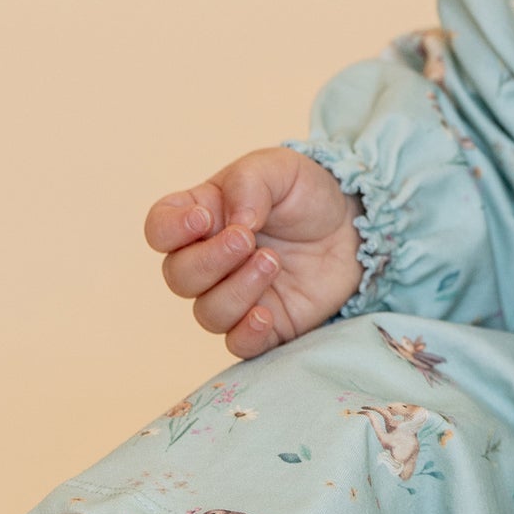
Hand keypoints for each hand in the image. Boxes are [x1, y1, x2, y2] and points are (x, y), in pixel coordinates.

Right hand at [144, 148, 363, 357]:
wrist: (353, 223)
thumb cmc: (306, 193)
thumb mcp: (279, 169)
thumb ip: (249, 185)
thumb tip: (235, 222)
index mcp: (202, 215)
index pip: (159, 229)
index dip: (170, 230)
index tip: (203, 219)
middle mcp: (210, 260)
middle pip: (178, 276)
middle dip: (210, 260)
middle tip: (248, 239)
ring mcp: (235, 295)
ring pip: (207, 313)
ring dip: (236, 290)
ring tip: (272, 261)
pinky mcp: (266, 324)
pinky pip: (238, 344)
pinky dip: (246, 334)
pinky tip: (266, 314)